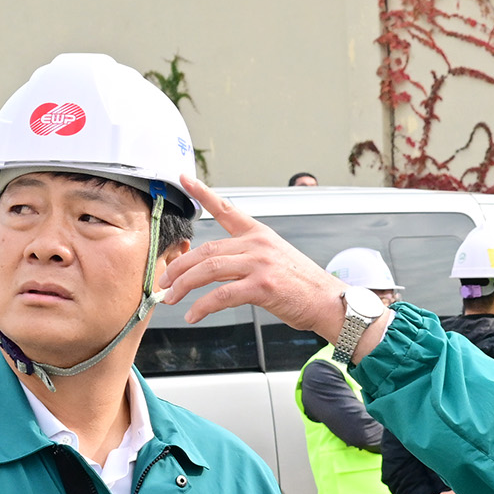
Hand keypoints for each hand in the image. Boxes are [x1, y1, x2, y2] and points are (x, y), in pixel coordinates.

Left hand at [157, 181, 365, 347]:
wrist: (328, 301)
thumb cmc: (302, 285)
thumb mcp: (276, 259)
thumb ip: (247, 257)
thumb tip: (216, 268)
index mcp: (260, 234)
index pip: (226, 209)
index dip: (202, 193)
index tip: (184, 179)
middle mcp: (258, 244)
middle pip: (206, 249)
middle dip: (179, 266)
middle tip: (165, 280)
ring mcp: (260, 264)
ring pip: (208, 270)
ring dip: (184, 285)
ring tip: (171, 297)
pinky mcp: (262, 286)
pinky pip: (221, 296)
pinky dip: (202, 307)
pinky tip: (194, 315)